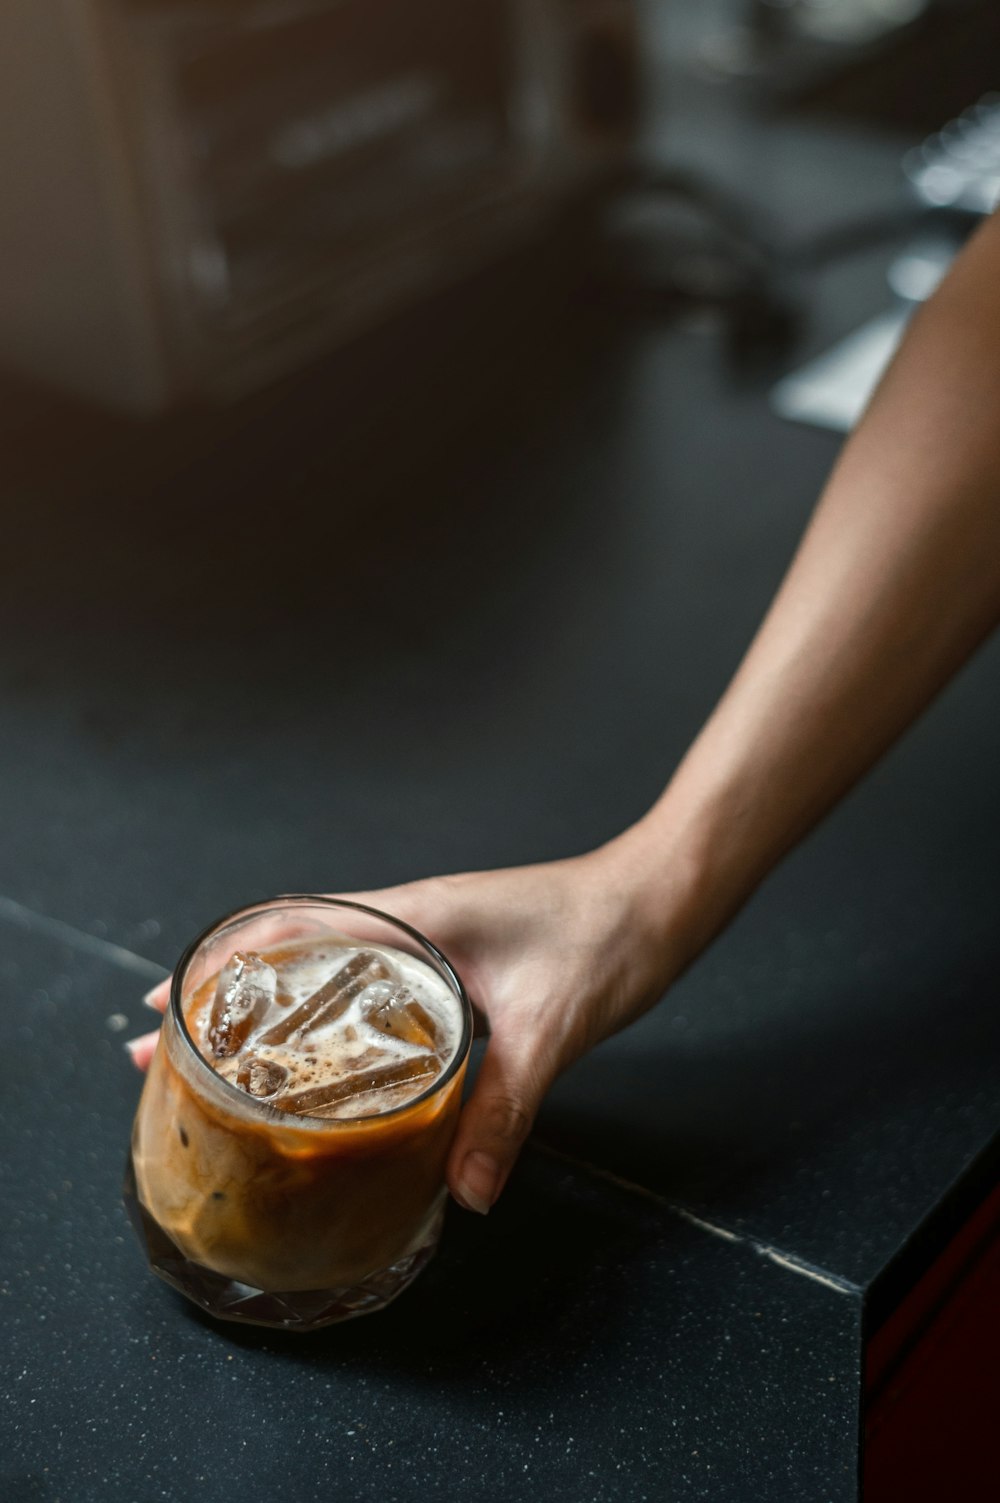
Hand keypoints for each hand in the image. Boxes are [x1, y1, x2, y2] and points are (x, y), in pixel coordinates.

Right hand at [131, 842, 678, 1213]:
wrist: (659, 899)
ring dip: (270, 1007)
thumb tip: (466, 1191)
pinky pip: (368, 983)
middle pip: (289, 952)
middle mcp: (410, 918)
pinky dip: (326, 1014)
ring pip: (325, 967)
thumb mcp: (551, 1023)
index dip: (220, 969)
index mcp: (413, 916)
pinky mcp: (454, 957)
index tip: (164, 1004)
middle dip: (224, 999)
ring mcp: (430, 935)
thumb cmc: (605, 936)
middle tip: (166, 1050)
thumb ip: (506, 1104)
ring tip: (223, 1062)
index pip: (290, 931)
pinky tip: (325, 1062)